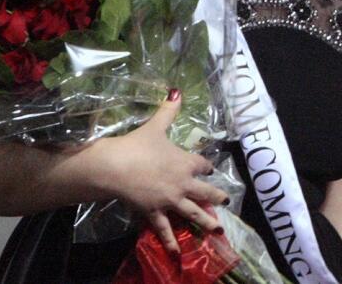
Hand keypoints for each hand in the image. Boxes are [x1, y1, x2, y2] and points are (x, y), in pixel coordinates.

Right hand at [95, 90, 228, 254]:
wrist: (115, 167)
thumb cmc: (137, 145)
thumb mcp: (156, 126)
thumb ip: (169, 110)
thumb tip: (176, 90)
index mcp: (185, 162)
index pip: (202, 164)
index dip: (207, 166)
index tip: (210, 169)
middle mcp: (183, 183)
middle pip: (204, 191)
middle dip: (216, 197)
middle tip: (225, 202)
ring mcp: (170, 200)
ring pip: (192, 213)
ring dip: (205, 221)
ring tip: (217, 230)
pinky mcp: (155, 212)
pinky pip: (165, 228)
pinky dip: (172, 240)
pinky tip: (179, 251)